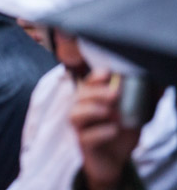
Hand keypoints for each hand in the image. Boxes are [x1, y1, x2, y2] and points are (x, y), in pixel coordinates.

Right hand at [70, 70, 141, 189]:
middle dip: (96, 93)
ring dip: (91, 110)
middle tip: (115, 94)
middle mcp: (82, 111)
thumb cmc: (121, 133)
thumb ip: (142, 102)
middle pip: (79, 97)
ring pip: (75, 115)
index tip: (108, 74)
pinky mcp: (83, 145)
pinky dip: (100, 132)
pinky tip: (113, 130)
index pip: (88, 84)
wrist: (115, 160)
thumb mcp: (134, 116)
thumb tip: (158, 87)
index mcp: (91, 100)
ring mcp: (80, 128)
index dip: (95, 77)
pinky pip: (85, 137)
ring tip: (109, 112)